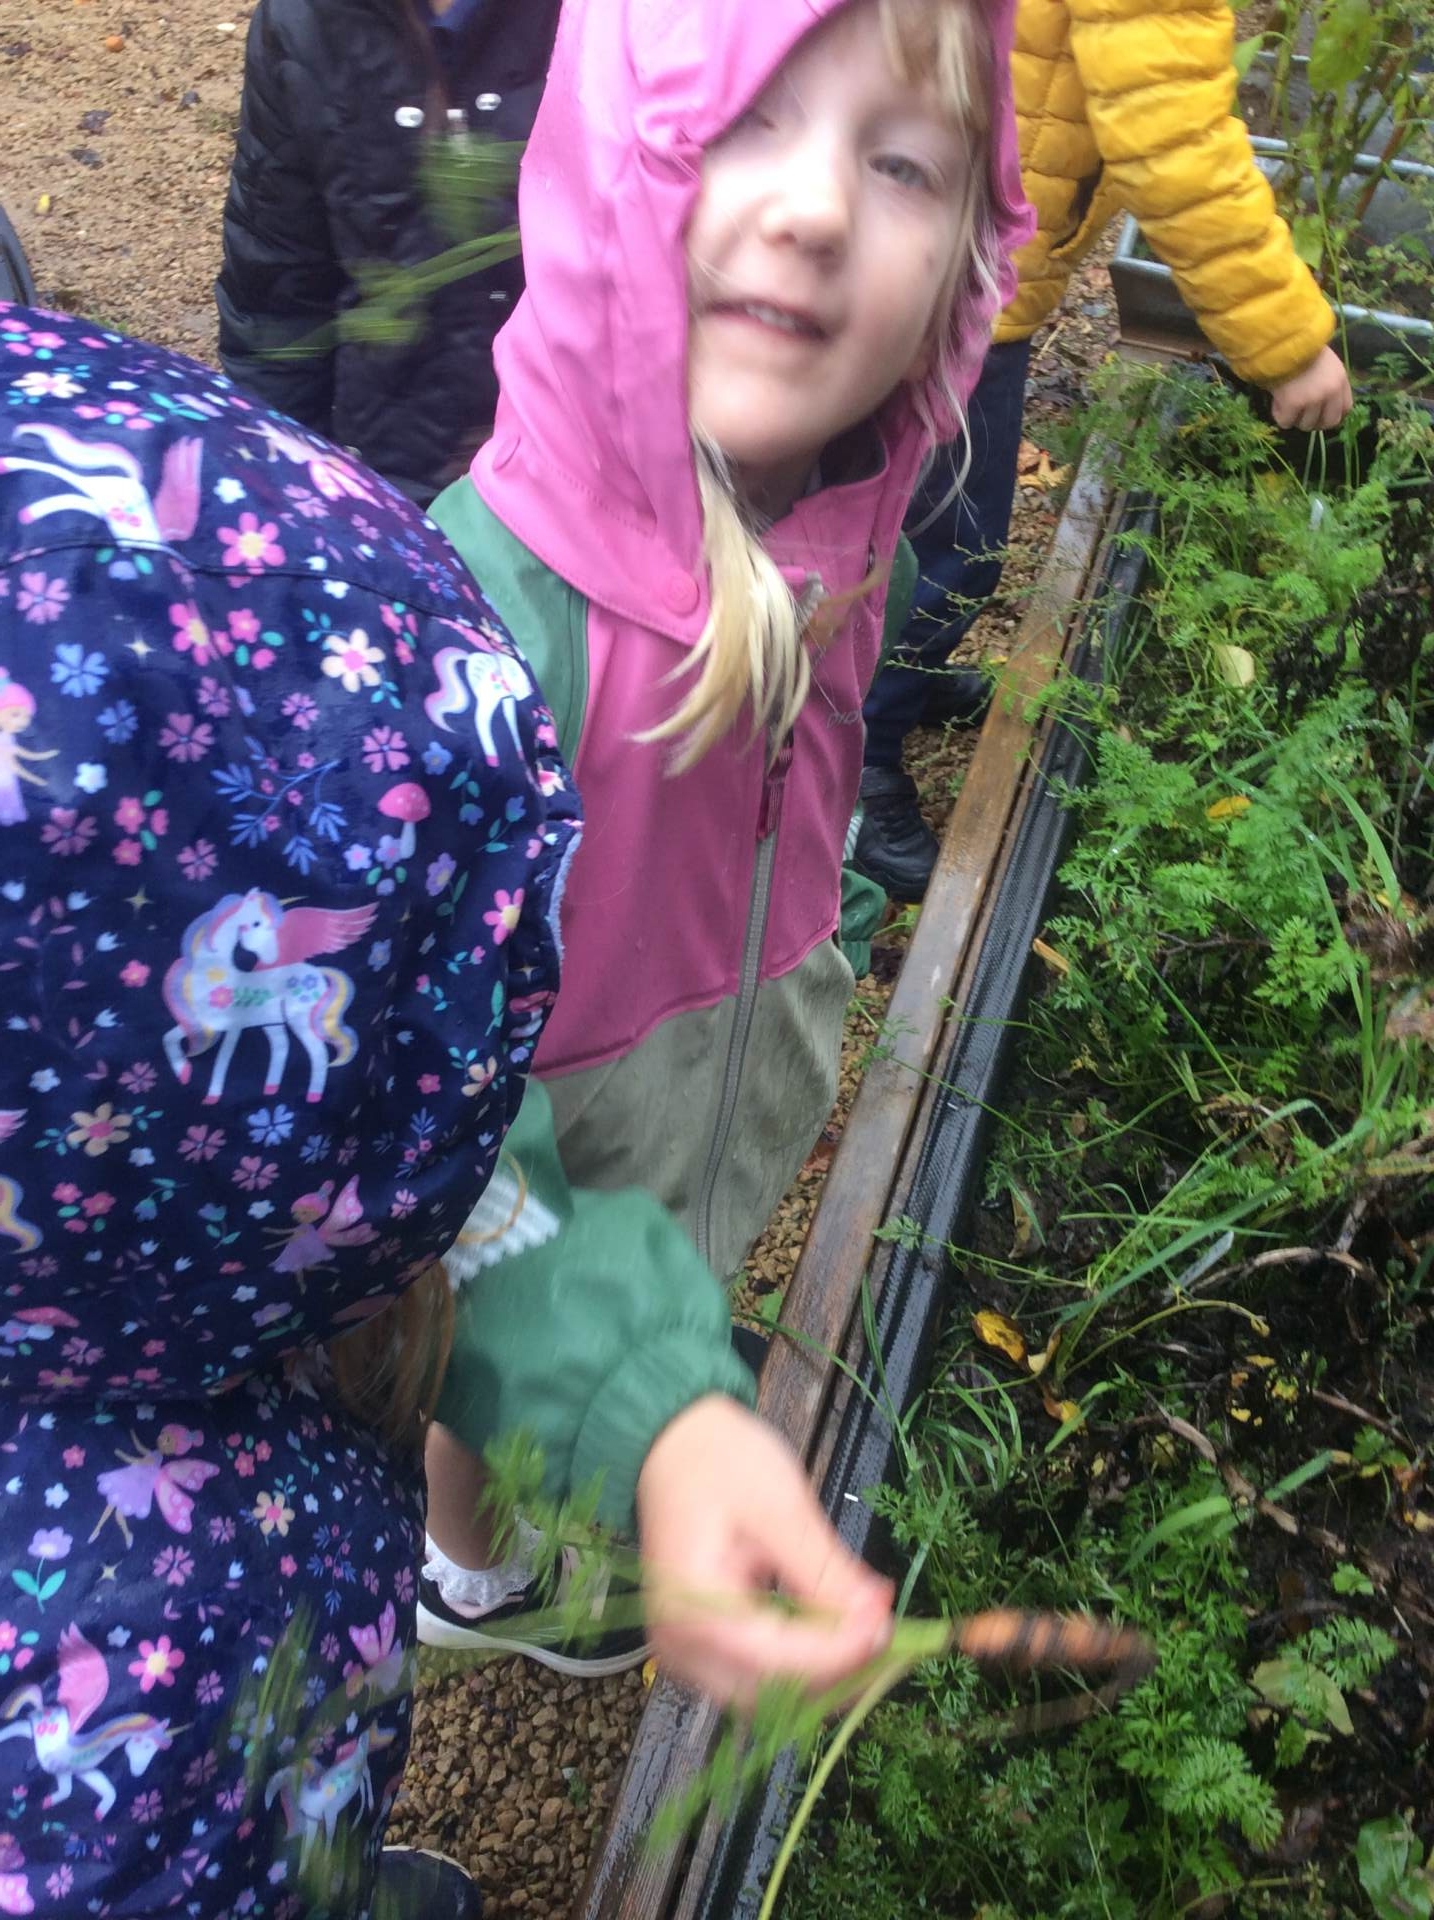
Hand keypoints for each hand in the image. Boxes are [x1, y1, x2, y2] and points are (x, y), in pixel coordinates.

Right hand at [635, 1395, 893, 1706]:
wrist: (672, 1442)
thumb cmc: (717, 1460)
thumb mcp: (779, 1505)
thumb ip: (825, 1570)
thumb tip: (876, 1615)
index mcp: (694, 1608)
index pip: (778, 1661)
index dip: (841, 1652)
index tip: (889, 1624)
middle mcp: (682, 1646)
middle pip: (772, 1694)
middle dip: (837, 1673)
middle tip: (888, 1631)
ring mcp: (688, 1652)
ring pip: (769, 1695)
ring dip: (825, 1675)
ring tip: (870, 1630)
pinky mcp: (704, 1646)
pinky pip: (759, 1677)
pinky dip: (804, 1663)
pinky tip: (839, 1632)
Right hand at [1269, 346, 1352, 430]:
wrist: (1283, 339)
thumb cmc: (1302, 348)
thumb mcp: (1326, 363)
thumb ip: (1329, 382)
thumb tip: (1322, 405)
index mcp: (1341, 380)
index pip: (1345, 409)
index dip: (1331, 415)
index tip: (1320, 414)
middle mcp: (1331, 391)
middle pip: (1329, 422)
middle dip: (1315, 422)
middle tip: (1301, 415)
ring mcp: (1313, 399)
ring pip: (1306, 424)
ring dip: (1295, 418)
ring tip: (1286, 402)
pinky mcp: (1293, 403)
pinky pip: (1286, 422)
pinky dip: (1280, 415)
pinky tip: (1277, 402)